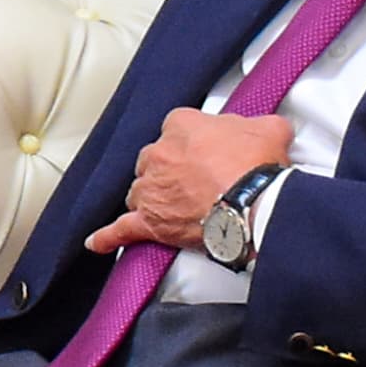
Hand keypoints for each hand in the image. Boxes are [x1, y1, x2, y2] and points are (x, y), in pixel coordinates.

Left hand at [85, 107, 293, 253]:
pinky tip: (96, 242)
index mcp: (181, 127)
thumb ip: (260, 124)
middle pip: (154, 161)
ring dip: (151, 198)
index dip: (193, 143)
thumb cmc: (257, 166)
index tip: (207, 153)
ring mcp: (151, 189)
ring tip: (171, 207)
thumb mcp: (269, 129)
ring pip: (140, 191)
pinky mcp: (150, 222)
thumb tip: (268, 128)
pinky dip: (109, 237)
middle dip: (170, 170)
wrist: (253, 203)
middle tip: (195, 181)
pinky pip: (122, 230)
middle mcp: (158, 154)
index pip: (177, 128)